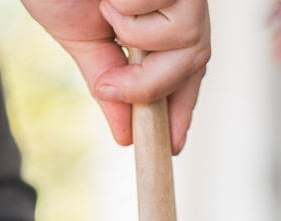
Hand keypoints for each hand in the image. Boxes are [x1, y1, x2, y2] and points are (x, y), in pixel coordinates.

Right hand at [19, 0, 210, 152]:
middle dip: (152, 85)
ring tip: (108, 10)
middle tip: (109, 87)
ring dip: (139, 36)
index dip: (182, 111)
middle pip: (196, 60)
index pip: (187, 74)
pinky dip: (130, 5)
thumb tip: (125, 134)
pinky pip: (163, 3)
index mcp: (164, 24)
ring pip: (188, 36)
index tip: (172, 145)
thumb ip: (110, 83)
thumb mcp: (85, 40)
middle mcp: (181, 2)